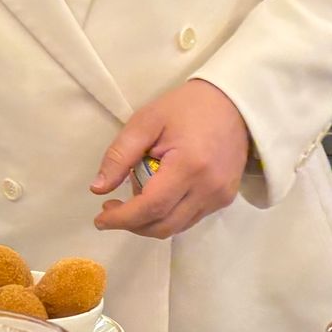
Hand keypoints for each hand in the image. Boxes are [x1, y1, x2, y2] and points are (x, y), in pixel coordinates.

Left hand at [89, 79, 251, 240]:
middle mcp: (209, 188)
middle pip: (164, 225)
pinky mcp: (225, 198)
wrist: (233, 104)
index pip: (151, 207)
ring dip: (149, 222)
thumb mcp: (146, 121)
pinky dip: (168, 216)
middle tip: (111, 209)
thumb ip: (120, 155)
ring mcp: (220, 196)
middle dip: (132, 224)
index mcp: (189, 165)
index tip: (100, 220)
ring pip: (177, 227)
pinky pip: (190, 219)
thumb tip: (98, 188)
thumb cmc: (186, 107)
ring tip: (133, 200)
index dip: (122, 219)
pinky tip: (157, 197)